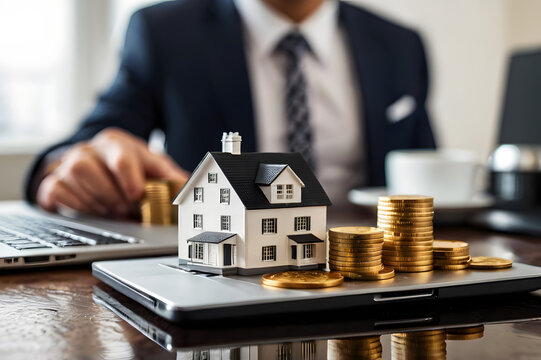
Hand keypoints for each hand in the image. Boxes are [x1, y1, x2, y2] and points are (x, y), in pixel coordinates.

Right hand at [36, 128, 189, 216]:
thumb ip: (169, 176)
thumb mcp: (152, 167)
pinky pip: (58, 192)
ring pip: (74, 178)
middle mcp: (88, 148)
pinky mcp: (54, 181)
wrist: (97, 168)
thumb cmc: (130, 169)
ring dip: (96, 201)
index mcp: (115, 141)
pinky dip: (77, 205)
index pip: (121, 155)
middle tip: (126, 210)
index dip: (129, 177)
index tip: (137, 194)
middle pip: (90, 167)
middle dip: (111, 194)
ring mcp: (68, 164)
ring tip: (114, 210)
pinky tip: (93, 210)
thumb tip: (187, 185)